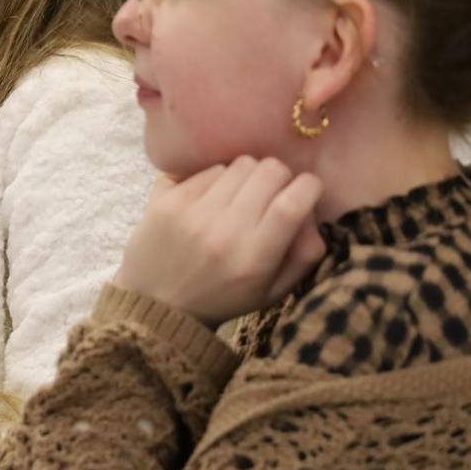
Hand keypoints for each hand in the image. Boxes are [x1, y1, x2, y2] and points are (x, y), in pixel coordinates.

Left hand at [116, 157, 325, 327]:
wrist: (155, 305)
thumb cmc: (221, 298)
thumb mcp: (271, 292)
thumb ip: (303, 256)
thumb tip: (315, 212)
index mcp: (253, 260)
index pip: (291, 203)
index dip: (308, 186)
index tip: (307, 189)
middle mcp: (223, 232)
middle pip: (269, 172)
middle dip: (280, 177)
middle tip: (272, 193)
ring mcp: (191, 212)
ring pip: (239, 164)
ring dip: (247, 176)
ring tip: (238, 198)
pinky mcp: (165, 200)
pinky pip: (206, 168)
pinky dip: (216, 179)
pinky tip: (211, 200)